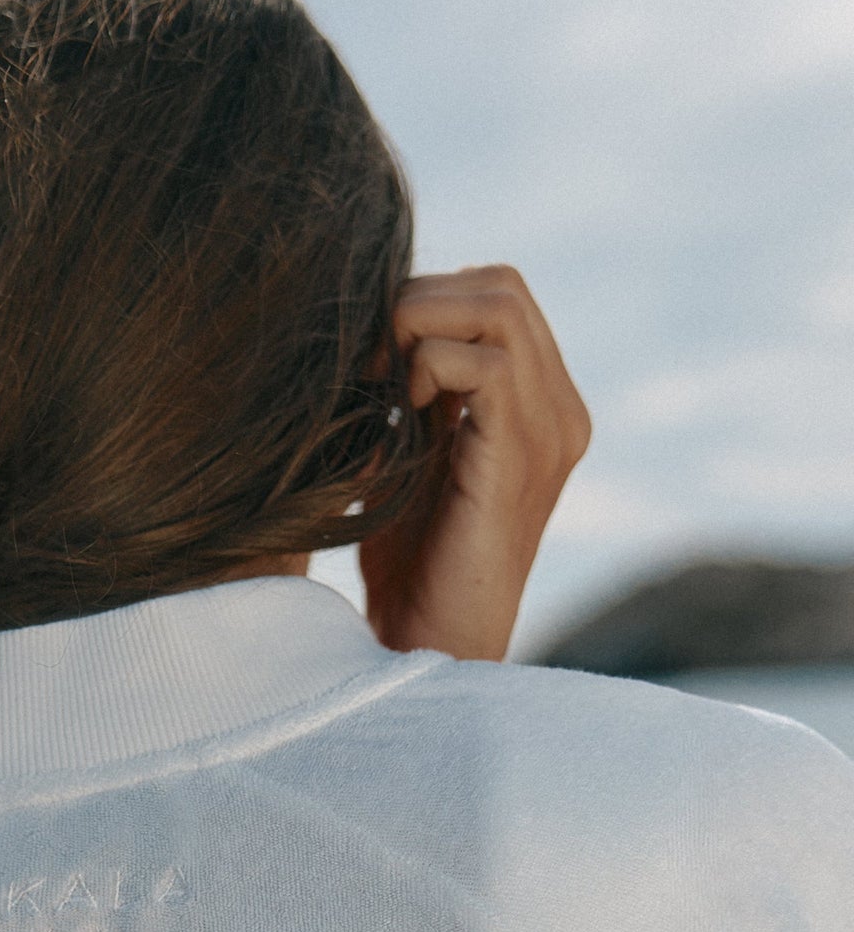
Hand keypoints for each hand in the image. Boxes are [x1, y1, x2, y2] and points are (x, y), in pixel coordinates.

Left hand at [358, 266, 589, 662]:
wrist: (429, 647)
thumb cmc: (407, 565)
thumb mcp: (410, 456)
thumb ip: (413, 392)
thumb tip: (371, 323)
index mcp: (540, 405)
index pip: (495, 293)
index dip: (423, 302)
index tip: (371, 359)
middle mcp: (561, 410)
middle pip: (501, 284)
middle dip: (420, 301)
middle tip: (373, 364)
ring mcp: (551, 430)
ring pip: (497, 304)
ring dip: (420, 326)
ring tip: (388, 388)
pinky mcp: (523, 458)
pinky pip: (484, 364)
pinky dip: (426, 366)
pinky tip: (400, 414)